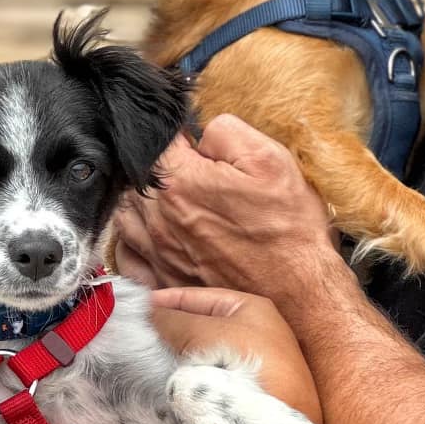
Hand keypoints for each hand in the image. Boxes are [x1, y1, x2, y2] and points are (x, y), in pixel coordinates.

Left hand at [113, 116, 338, 309]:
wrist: (298, 292)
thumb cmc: (288, 229)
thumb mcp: (270, 160)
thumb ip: (225, 131)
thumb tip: (200, 132)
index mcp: (180, 184)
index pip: (155, 142)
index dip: (175, 136)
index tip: (192, 141)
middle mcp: (160, 219)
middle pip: (134, 178)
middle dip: (157, 168)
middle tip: (188, 170)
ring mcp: (158, 253)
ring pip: (126, 214)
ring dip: (140, 200)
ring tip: (169, 198)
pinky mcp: (164, 280)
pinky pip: (127, 256)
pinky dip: (132, 240)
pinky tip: (151, 233)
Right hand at [150, 287, 322, 423]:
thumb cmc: (243, 366)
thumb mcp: (203, 334)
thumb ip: (172, 319)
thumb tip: (144, 312)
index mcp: (251, 308)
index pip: (198, 297)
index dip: (166, 299)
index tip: (135, 308)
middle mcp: (254, 333)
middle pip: (199, 325)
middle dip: (168, 329)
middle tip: (135, 333)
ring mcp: (249, 366)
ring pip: (201, 353)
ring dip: (175, 354)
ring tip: (143, 356)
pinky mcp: (243, 393)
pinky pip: (206, 377)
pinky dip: (186, 376)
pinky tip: (164, 380)